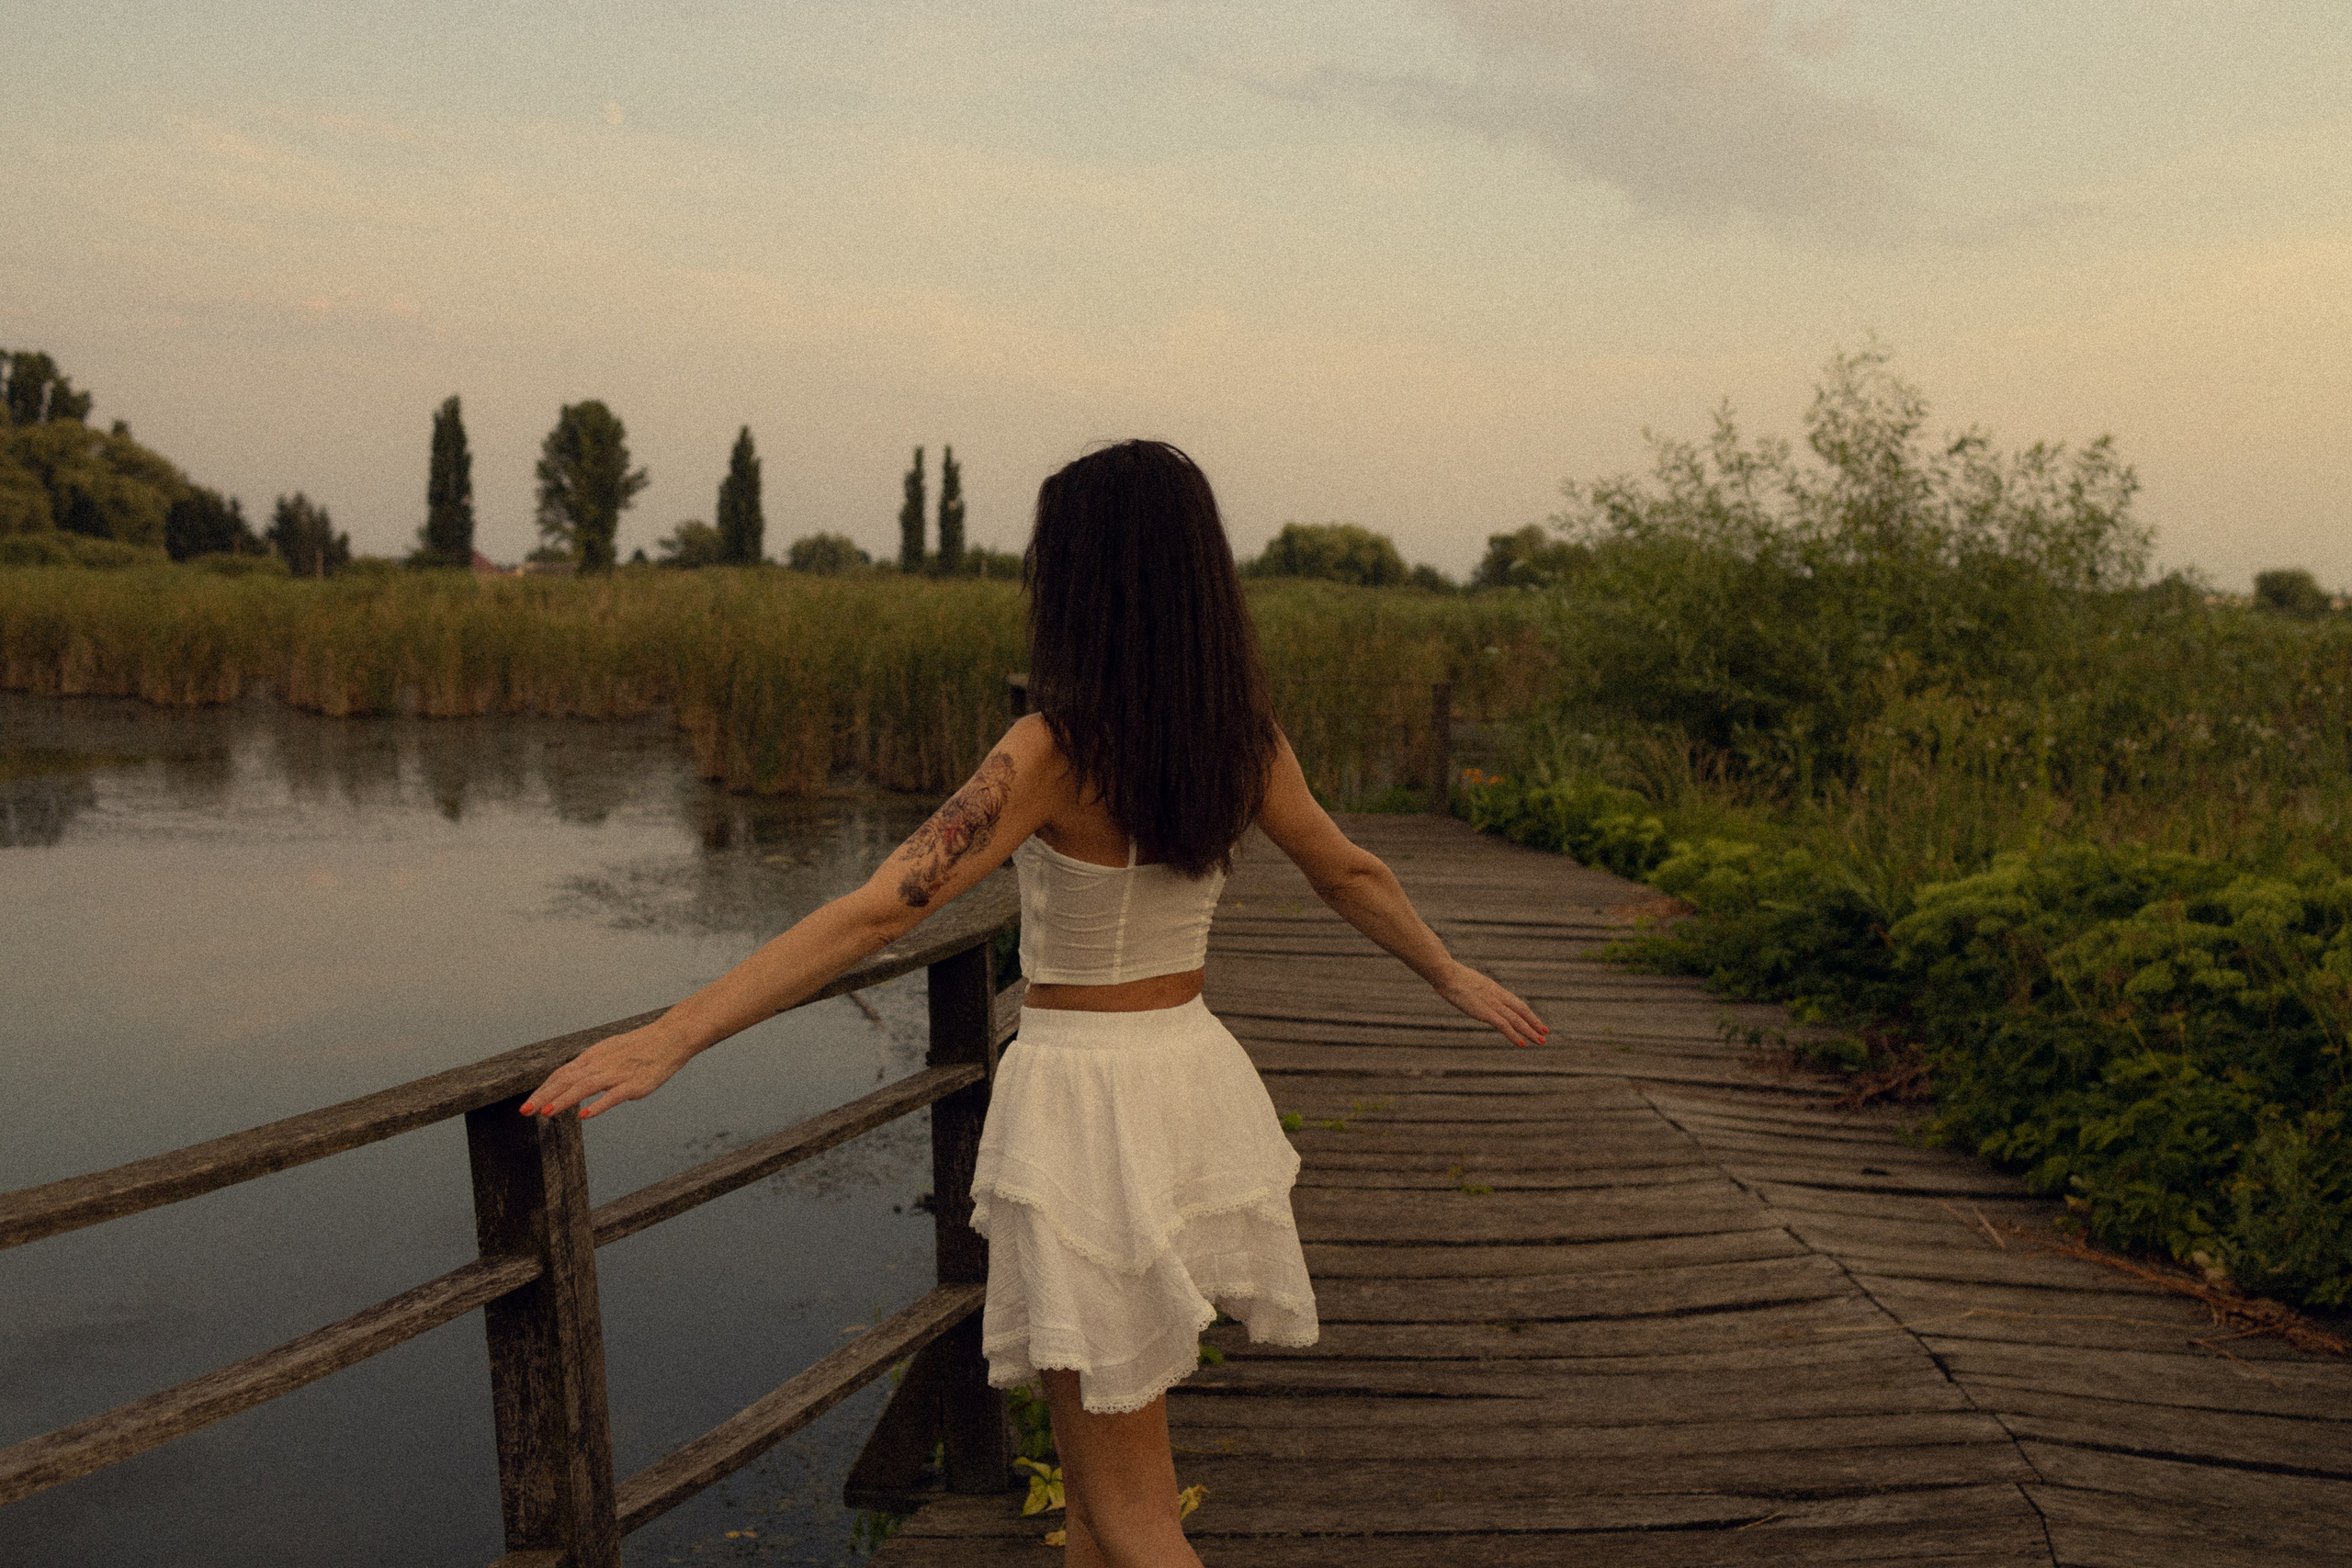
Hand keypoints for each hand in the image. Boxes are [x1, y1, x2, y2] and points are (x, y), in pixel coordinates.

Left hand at [520, 1024, 694, 1120]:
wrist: (670, 1037)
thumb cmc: (640, 1047)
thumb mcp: (610, 1052)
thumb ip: (591, 1067)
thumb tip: (572, 1081)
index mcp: (593, 1056)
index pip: (562, 1074)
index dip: (543, 1089)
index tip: (528, 1104)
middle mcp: (601, 1064)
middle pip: (567, 1080)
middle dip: (544, 1096)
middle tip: (525, 1111)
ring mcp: (617, 1073)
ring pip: (585, 1087)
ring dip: (564, 1100)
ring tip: (546, 1113)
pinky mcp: (634, 1084)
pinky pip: (613, 1095)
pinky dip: (598, 1105)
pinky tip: (585, 1115)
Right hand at [1434, 962, 1549, 1048]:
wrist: (1446, 973)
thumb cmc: (1451, 976)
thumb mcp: (1468, 983)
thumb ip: (1475, 990)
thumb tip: (1471, 992)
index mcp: (1495, 989)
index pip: (1516, 1003)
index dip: (1528, 1014)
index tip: (1536, 1022)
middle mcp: (1497, 996)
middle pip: (1521, 1011)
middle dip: (1534, 1023)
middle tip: (1545, 1034)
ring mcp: (1492, 1004)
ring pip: (1516, 1020)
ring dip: (1529, 1032)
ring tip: (1540, 1042)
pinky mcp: (1484, 1012)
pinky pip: (1503, 1026)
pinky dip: (1514, 1035)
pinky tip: (1521, 1044)